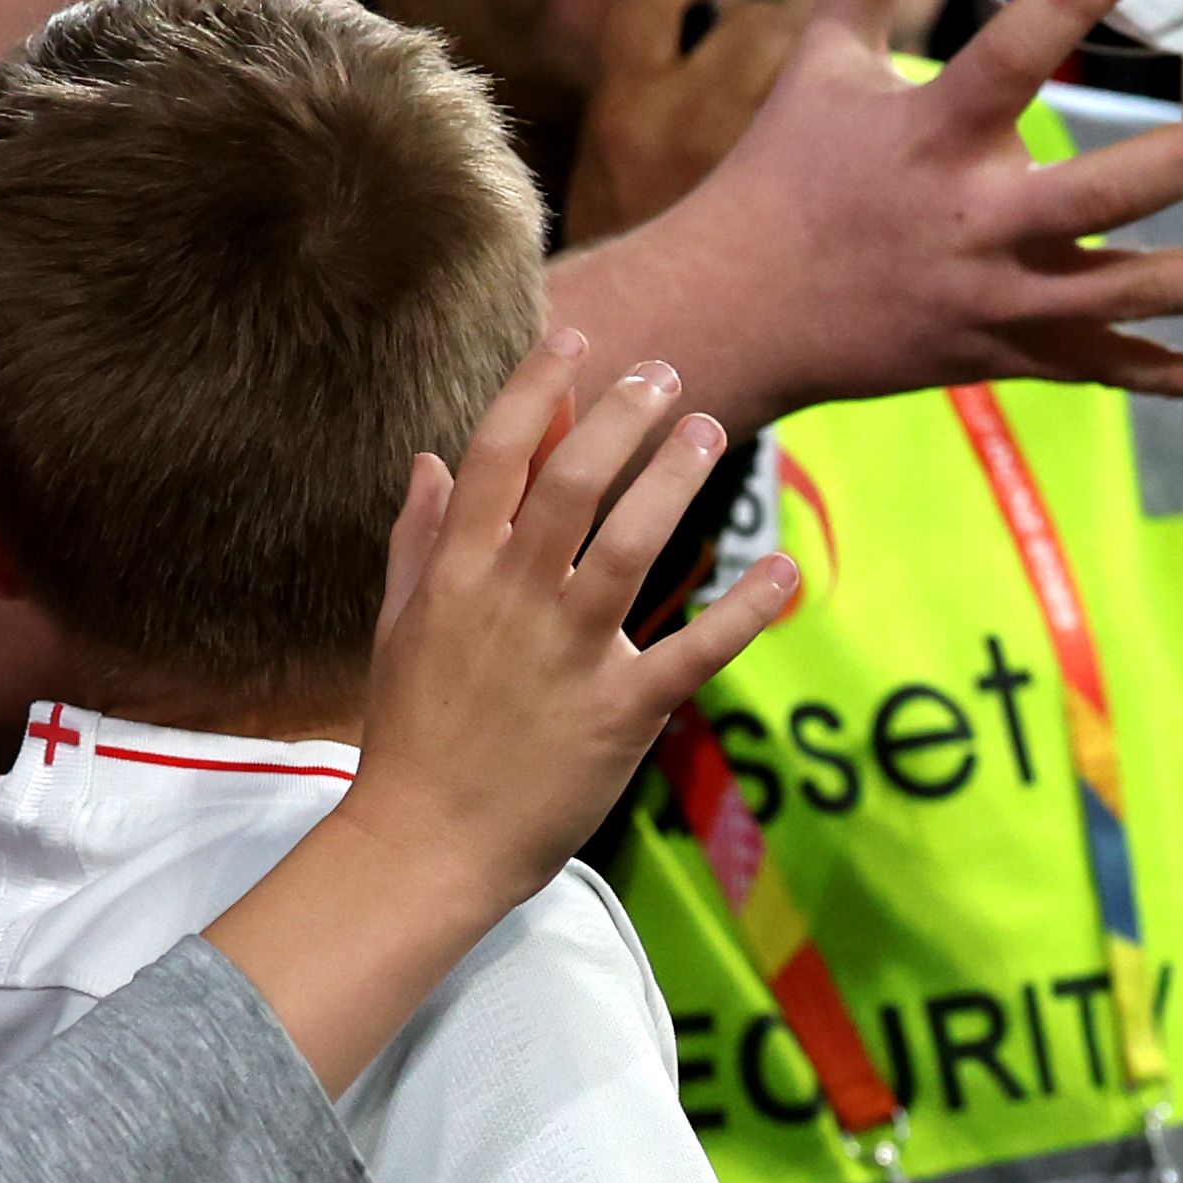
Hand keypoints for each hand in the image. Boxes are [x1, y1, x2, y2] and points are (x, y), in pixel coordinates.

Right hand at [208, 341, 795, 1090]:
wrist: (426, 840)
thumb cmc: (413, 731)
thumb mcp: (400, 623)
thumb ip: (420, 537)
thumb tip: (430, 457)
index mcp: (458, 572)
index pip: (498, 454)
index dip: (542, 388)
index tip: (578, 341)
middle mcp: (514, 598)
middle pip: (574, 482)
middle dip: (623, 417)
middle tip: (667, 376)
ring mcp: (570, 652)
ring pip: (633, 544)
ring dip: (676, 480)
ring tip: (710, 431)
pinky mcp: (623, 709)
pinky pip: (696, 648)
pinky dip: (745, 609)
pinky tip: (782, 569)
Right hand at [609, 0, 1182, 413]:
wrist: (740, 311)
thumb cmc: (784, 177)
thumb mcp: (820, 71)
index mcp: (931, 137)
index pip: (1008, 56)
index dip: (1067, 1)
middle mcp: (975, 222)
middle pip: (1100, 192)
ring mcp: (997, 297)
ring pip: (1124, 294)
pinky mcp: (1005, 353)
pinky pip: (1097, 368)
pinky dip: (1163, 380)